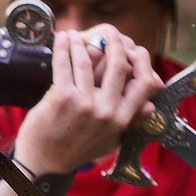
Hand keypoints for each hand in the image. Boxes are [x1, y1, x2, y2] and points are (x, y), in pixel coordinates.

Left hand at [13, 26, 163, 177]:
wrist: (43, 162)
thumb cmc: (77, 150)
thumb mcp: (109, 141)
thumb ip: (130, 123)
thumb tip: (151, 107)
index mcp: (121, 120)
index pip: (144, 83)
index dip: (141, 62)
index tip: (132, 50)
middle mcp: (106, 112)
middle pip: (118, 65)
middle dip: (115, 42)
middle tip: (109, 33)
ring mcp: (84, 104)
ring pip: (88, 60)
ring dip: (82, 42)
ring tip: (76, 35)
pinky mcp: (61, 98)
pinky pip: (64, 63)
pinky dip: (63, 47)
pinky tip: (63, 39)